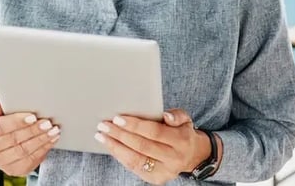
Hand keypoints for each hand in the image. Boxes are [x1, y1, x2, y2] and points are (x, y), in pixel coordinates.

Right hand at [0, 101, 60, 176]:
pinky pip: (31, 160)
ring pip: (23, 150)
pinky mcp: (14, 170)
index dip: (16, 121)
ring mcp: (1, 162)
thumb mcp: (4, 115)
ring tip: (53, 131)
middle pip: (13, 139)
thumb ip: (0, 110)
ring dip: (41, 140)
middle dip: (32, 130)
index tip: (33, 117)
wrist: (10, 145)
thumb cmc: (8, 126)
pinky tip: (52, 140)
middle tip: (47, 123)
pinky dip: (44, 148)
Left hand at [94, 109, 214, 184]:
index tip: (118, 118)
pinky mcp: (156, 179)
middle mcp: (174, 158)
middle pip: (142, 146)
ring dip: (115, 147)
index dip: (135, 125)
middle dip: (120, 135)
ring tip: (101, 136)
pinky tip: (110, 146)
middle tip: (104, 125)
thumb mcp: (185, 119)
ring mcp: (164, 171)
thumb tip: (166, 115)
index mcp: (181, 140)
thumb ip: (176, 115)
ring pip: (135, 159)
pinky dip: (120, 156)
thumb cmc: (182, 132)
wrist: (193, 156)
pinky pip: (134, 167)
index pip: (155, 132)